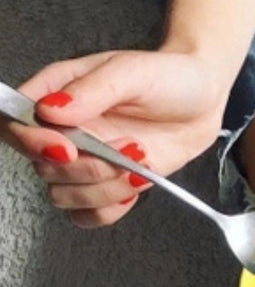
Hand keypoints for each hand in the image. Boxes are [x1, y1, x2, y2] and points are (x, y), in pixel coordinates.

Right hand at [0, 48, 228, 227]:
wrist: (203, 99)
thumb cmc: (167, 76)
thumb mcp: (131, 72)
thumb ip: (90, 90)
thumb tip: (50, 110)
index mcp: (56, 96)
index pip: (13, 124)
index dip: (29, 142)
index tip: (66, 147)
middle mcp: (65, 132)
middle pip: (42, 168)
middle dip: (85, 168)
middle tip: (126, 147)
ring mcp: (87, 160)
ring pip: (65, 196)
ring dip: (103, 189)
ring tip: (139, 161)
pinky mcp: (110, 183)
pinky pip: (90, 214)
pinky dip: (111, 209)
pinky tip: (133, 186)